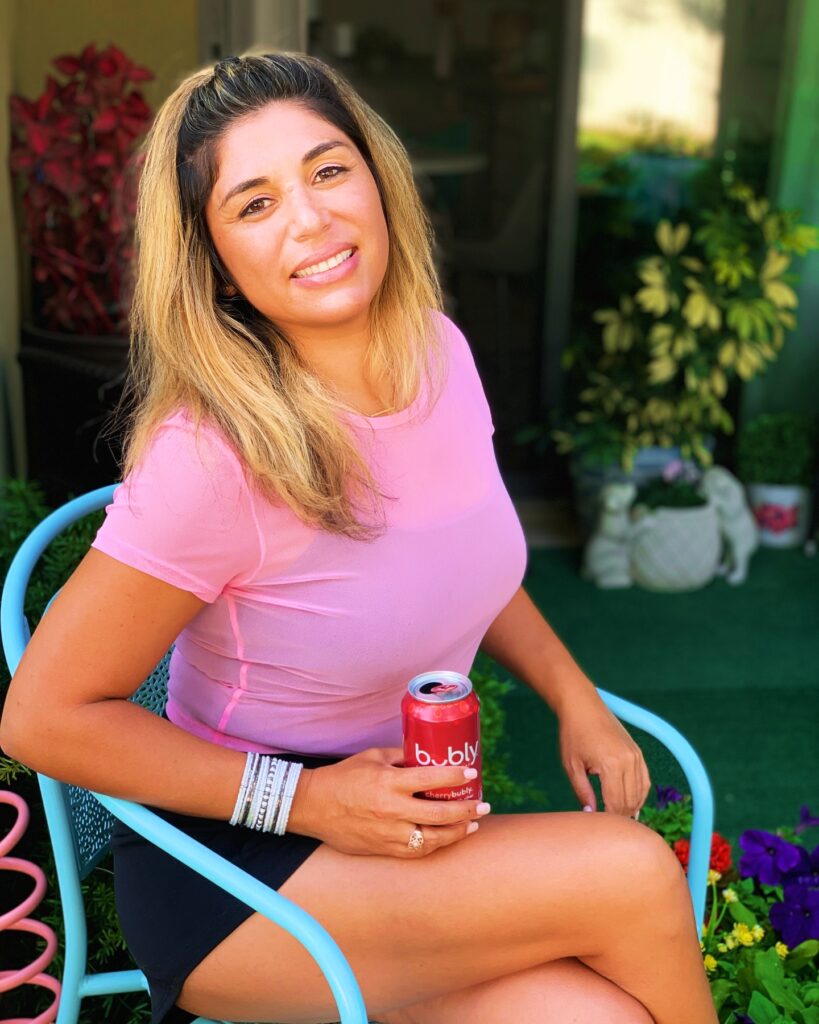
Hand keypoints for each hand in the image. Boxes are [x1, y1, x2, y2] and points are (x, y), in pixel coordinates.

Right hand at [291, 747, 487, 856]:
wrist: (313, 806)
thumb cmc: (343, 776)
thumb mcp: (373, 757)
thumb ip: (401, 758)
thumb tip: (428, 758)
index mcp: (389, 782)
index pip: (431, 778)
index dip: (454, 777)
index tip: (470, 774)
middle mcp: (391, 809)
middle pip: (439, 813)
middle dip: (466, 810)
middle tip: (483, 805)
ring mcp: (388, 832)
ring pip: (432, 839)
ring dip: (456, 832)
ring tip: (472, 825)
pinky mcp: (382, 848)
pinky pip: (415, 851)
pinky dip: (435, 845)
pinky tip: (447, 838)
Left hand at [558, 693, 650, 818]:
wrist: (583, 705)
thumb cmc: (573, 734)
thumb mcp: (572, 765)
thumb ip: (582, 792)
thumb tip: (591, 815)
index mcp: (611, 765)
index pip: (616, 804)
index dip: (608, 820)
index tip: (598, 829)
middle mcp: (629, 761)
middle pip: (630, 802)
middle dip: (619, 818)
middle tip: (606, 827)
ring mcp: (636, 756)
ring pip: (640, 793)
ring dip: (630, 808)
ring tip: (616, 819)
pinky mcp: (638, 752)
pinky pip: (644, 781)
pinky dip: (639, 795)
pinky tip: (630, 805)